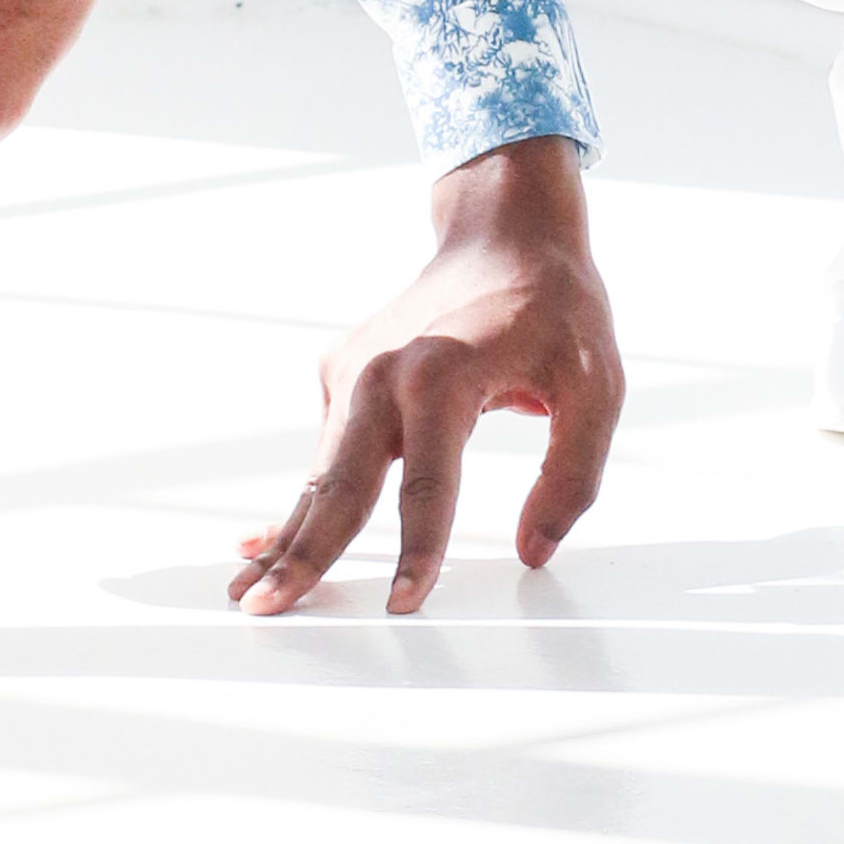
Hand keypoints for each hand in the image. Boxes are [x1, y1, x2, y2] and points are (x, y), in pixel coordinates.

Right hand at [234, 136, 624, 619]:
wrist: (504, 232)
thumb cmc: (557, 309)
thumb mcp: (598, 388)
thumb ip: (571, 476)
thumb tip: (533, 551)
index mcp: (445, 372)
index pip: (430, 485)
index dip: (418, 552)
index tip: (402, 606)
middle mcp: (384, 371)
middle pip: (339, 483)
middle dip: (302, 553)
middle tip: (263, 610)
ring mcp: (354, 370)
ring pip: (319, 473)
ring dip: (284, 536)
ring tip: (245, 593)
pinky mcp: (343, 371)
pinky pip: (325, 452)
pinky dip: (301, 502)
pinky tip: (266, 545)